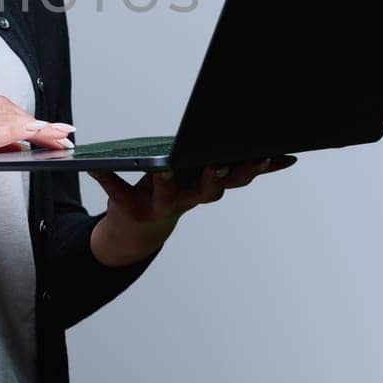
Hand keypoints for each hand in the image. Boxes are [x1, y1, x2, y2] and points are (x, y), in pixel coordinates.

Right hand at [0, 93, 73, 216]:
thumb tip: (15, 145)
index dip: (28, 115)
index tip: (53, 125)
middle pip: (5, 110)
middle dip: (39, 123)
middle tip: (65, 135)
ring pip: (3, 118)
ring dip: (36, 128)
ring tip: (58, 140)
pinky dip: (17, 133)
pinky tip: (35, 138)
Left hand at [85, 155, 297, 262]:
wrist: (137, 231)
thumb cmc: (173, 190)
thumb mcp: (207, 175)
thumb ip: (241, 166)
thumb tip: (287, 156)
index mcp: (207, 185)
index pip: (237, 176)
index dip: (254, 166)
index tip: (266, 151)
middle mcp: (188, 199)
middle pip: (209, 191)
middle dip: (216, 177)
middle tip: (220, 162)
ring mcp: (160, 205)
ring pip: (170, 196)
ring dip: (168, 183)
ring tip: (165, 169)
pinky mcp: (131, 207)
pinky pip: (117, 190)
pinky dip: (106, 178)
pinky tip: (95, 167)